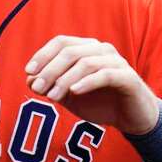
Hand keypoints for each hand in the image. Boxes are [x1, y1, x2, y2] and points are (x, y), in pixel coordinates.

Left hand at [25, 36, 158, 134]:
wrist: (132, 118)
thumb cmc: (101, 103)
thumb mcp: (70, 96)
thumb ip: (51, 86)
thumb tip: (29, 79)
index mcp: (87, 49)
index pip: (61, 42)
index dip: (43, 55)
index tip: (29, 72)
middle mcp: (101, 50)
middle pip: (70, 52)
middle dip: (50, 70)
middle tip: (37, 88)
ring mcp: (116, 61)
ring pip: (86, 62)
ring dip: (65, 79)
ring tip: (53, 97)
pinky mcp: (128, 77)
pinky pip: (105, 75)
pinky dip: (87, 82)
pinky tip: (74, 92)